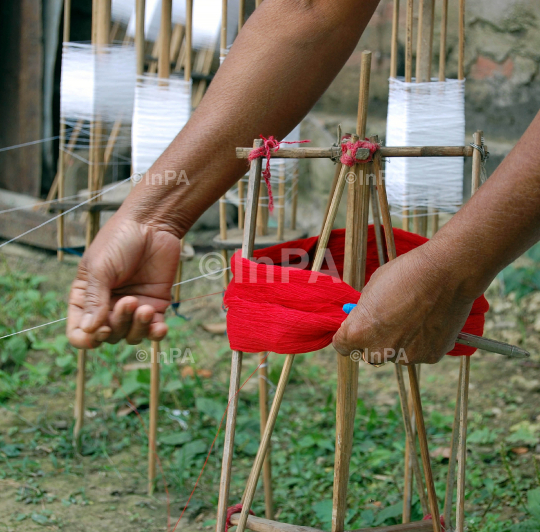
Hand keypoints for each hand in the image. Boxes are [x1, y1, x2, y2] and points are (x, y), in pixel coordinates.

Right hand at [67, 214, 180, 348]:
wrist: (152, 224)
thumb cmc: (119, 240)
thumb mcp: (100, 268)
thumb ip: (95, 300)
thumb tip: (89, 330)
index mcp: (85, 298)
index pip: (79, 332)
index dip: (87, 339)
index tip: (100, 329)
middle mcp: (107, 307)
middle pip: (108, 336)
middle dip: (118, 324)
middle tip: (129, 301)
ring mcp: (132, 308)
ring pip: (131, 336)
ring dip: (137, 327)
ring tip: (145, 308)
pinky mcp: (156, 305)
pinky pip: (154, 330)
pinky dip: (156, 333)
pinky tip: (160, 327)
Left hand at [332, 241, 475, 364]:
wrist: (446, 272)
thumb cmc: (405, 274)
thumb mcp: (371, 289)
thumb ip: (364, 312)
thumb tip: (364, 320)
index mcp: (359, 333)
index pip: (342, 346)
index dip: (347, 336)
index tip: (354, 328)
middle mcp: (380, 350)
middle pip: (369, 354)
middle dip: (374, 341)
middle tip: (387, 322)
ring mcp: (406, 356)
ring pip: (396, 354)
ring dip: (399, 342)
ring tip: (414, 316)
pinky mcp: (430, 356)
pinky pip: (419, 352)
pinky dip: (421, 342)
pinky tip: (428, 321)